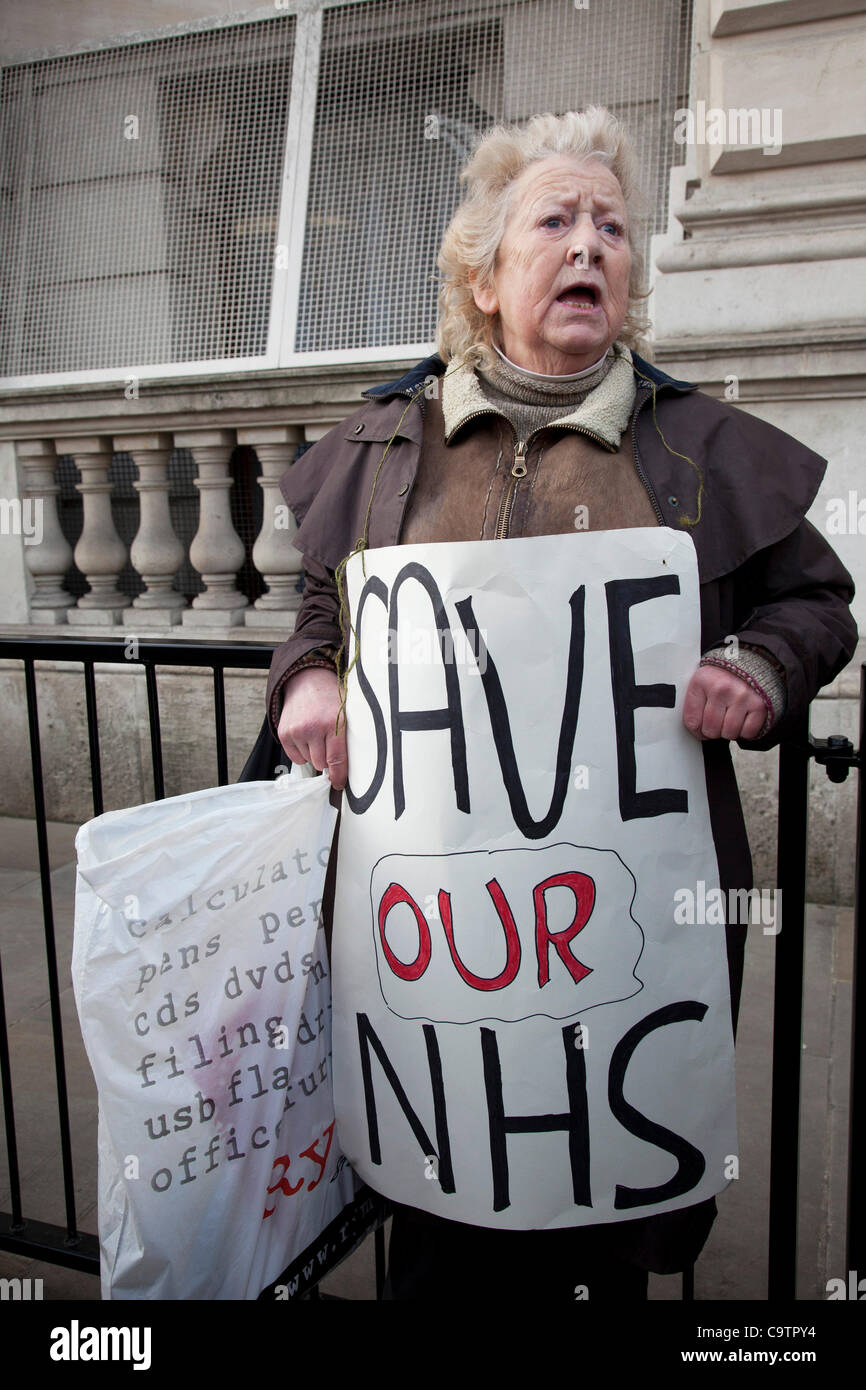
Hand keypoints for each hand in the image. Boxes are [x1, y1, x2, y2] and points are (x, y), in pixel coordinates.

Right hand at [277, 666, 347, 788]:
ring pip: (308, 761)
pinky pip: (295, 757)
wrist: (307, 680)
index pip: (337, 759)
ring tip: (317, 735)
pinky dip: (302, 752)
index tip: (339, 784)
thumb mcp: (348, 712)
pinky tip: (307, 737)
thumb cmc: (331, 698)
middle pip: (321, 764)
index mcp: (333, 723)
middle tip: (329, 744)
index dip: (339, 776)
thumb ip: (352, 736)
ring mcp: (296, 731)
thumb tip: (361, 766)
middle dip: (327, 759)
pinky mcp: (284, 733)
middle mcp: (313, 727)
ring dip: (314, 754)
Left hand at [682, 665, 767, 741]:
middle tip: (717, 721)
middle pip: (711, 730)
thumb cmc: (722, 677)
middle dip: (712, 731)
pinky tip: (742, 719)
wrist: (748, 663)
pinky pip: (748, 733)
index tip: (700, 727)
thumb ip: (693, 705)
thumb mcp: (700, 683)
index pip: (692, 722)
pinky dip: (745, 731)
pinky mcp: (758, 705)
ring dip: (729, 731)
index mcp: (702, 682)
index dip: (696, 730)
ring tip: (729, 718)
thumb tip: (696, 731)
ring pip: (729, 733)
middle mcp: (722, 689)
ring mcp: (741, 697)